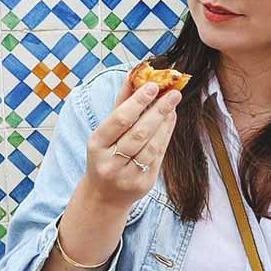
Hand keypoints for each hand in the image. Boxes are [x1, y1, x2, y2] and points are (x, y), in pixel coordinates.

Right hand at [84, 74, 182, 209]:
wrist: (104, 196)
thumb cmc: (105, 155)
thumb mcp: (105, 132)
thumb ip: (121, 104)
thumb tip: (134, 74)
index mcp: (96, 145)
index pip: (120, 120)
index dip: (138, 102)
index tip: (153, 85)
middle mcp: (110, 162)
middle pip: (139, 133)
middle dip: (158, 111)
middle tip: (173, 93)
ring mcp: (127, 176)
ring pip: (152, 146)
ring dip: (165, 123)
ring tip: (173, 105)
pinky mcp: (143, 184)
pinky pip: (159, 157)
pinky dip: (166, 136)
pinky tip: (170, 121)